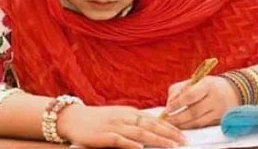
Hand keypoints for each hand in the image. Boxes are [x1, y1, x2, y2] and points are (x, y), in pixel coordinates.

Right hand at [57, 104, 184, 148]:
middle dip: (169, 133)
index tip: (182, 134)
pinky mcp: (104, 136)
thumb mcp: (118, 116)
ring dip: (157, 139)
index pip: (154, 119)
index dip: (169, 126)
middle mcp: (124, 117)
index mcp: (129, 112)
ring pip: (140, 132)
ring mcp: (114, 126)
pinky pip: (120, 140)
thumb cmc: (96, 120)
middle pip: (151, 125)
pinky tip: (141, 148)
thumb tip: (153, 127)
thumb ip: (134, 121)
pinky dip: (130, 144)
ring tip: (171, 145)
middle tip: (184, 141)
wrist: (73, 118)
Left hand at [164, 76, 239, 128]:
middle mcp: (215, 98)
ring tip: (171, 124)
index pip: (190, 95)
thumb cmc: (208, 85)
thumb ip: (180, 89)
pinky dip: (191, 127)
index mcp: (207, 85)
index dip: (177, 103)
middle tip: (166, 120)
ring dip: (183, 125)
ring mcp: (219, 111)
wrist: (233, 92)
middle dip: (178, 118)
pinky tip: (182, 126)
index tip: (168, 108)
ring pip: (198, 122)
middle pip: (194, 112)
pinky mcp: (220, 121)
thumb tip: (169, 102)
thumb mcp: (195, 81)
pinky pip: (203, 126)